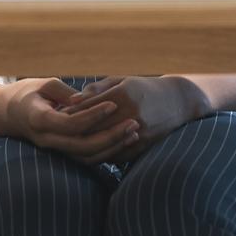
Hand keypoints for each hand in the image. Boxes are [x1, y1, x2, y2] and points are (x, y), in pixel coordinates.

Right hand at [0, 78, 141, 163]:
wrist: (6, 114)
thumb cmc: (25, 93)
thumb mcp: (43, 84)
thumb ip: (65, 92)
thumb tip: (86, 99)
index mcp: (40, 120)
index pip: (72, 123)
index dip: (94, 115)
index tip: (114, 103)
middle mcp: (47, 140)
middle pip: (83, 146)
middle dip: (111, 136)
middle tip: (134, 123)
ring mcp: (54, 149)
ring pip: (87, 157)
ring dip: (113, 147)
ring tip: (134, 132)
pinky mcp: (62, 152)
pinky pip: (86, 158)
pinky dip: (106, 152)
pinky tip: (123, 140)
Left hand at [60, 76, 210, 158]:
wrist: (179, 102)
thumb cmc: (145, 88)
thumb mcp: (123, 81)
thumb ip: (98, 89)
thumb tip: (72, 100)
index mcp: (124, 93)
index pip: (90, 105)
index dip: (72, 111)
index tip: (56, 114)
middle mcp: (131, 112)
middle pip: (94, 126)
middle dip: (74, 130)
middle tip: (56, 133)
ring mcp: (138, 131)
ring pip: (104, 143)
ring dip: (85, 146)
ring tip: (67, 145)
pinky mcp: (143, 145)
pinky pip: (117, 154)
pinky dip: (102, 154)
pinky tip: (88, 153)